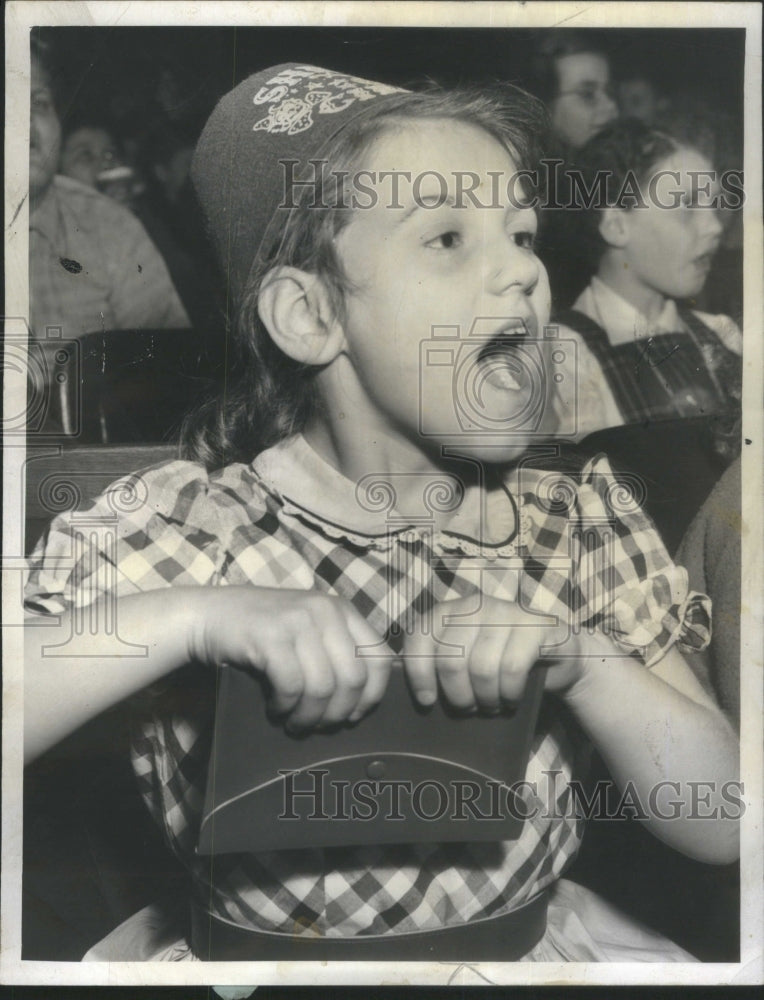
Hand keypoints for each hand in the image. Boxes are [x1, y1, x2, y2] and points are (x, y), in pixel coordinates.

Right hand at [188, 587, 391, 731]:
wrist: (208, 614)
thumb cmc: (262, 630)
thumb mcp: (309, 629)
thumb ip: (338, 650)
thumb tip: (362, 701)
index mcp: (342, 610)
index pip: (381, 657)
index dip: (372, 695)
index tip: (354, 715)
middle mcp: (326, 610)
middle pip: (354, 678)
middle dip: (338, 712)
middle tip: (319, 725)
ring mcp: (298, 620)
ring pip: (323, 687)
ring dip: (309, 716)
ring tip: (295, 723)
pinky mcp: (271, 635)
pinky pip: (292, 686)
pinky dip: (285, 707)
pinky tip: (276, 708)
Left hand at [402, 596, 597, 711]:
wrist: (555, 654)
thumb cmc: (500, 661)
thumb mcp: (465, 659)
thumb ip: (439, 664)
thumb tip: (421, 695)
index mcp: (449, 610)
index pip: (419, 638)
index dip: (418, 674)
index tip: (427, 701)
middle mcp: (476, 604)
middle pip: (450, 660)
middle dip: (458, 696)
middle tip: (469, 707)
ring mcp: (507, 610)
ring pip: (482, 668)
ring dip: (486, 698)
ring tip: (491, 704)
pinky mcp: (536, 625)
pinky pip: (512, 668)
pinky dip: (509, 693)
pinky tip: (511, 698)